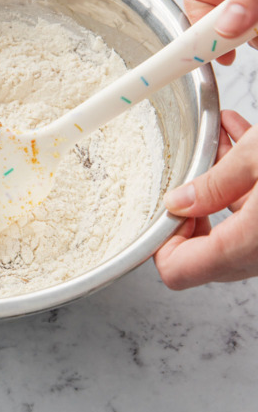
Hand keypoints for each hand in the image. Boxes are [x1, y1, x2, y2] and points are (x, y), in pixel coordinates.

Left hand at [155, 111, 257, 288]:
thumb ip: (213, 183)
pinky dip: (247, 184)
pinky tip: (241, 140)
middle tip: (193, 173)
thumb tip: (178, 200)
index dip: (163, 239)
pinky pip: (257, 215)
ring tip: (219, 142)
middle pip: (206, 253)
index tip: (169, 206)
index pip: (177, 271)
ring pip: (235, 227)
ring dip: (222, 186)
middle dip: (195, 206)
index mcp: (246, 246)